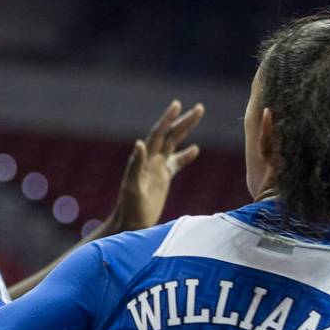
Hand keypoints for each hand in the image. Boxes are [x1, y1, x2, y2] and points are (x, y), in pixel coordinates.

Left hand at [109, 100, 204, 231]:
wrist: (130, 224)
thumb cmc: (130, 208)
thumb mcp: (133, 187)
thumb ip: (135, 165)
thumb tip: (139, 143)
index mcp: (144, 160)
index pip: (158, 135)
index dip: (167, 120)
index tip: (177, 105)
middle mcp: (151, 161)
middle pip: (169, 136)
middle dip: (183, 122)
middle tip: (200, 108)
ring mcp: (157, 169)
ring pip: (173, 145)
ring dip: (185, 131)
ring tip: (197, 116)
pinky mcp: (162, 179)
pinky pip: (176, 163)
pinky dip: (185, 156)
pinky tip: (195, 149)